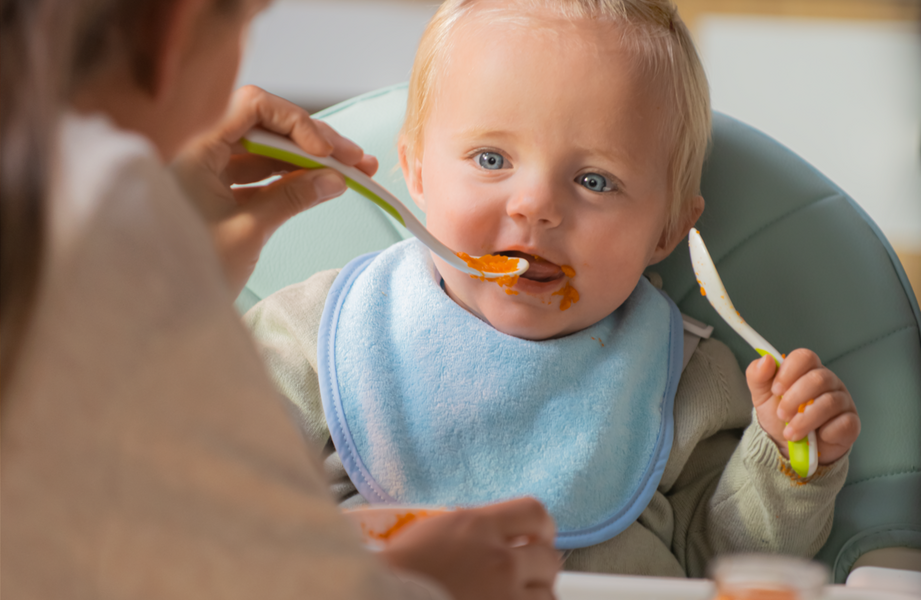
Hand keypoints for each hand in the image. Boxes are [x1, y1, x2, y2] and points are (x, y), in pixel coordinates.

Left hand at [171, 85, 377, 296]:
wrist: (162, 312)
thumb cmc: (191, 271)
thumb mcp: (248, 231)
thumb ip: (292, 199)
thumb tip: (335, 179)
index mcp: (198, 150)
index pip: (252, 108)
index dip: (295, 123)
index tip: (326, 152)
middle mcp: (204, 154)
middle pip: (267, 128)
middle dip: (314, 142)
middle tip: (357, 159)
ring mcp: (213, 175)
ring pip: (270, 153)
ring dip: (311, 161)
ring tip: (353, 172)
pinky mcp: (222, 197)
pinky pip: (263, 177)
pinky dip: (294, 180)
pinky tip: (323, 186)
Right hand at [379, 497, 559, 599]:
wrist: (376, 597)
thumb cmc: (396, 570)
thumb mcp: (431, 532)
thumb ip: (470, 530)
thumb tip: (498, 535)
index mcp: (477, 526)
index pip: (534, 513)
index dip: (542, 528)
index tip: (537, 538)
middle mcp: (498, 560)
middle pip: (549, 557)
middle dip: (538, 567)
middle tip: (524, 576)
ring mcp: (504, 596)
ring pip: (548, 594)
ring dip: (535, 596)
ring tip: (514, 597)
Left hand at [747, 348, 859, 465]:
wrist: (787, 446)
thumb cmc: (778, 416)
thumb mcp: (762, 396)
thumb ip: (758, 375)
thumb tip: (765, 359)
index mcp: (807, 370)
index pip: (805, 357)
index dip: (789, 372)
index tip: (776, 390)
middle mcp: (828, 382)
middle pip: (819, 378)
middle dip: (795, 399)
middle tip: (781, 414)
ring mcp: (842, 401)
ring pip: (830, 402)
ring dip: (805, 420)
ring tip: (790, 433)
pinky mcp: (851, 423)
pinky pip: (845, 422)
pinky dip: (825, 432)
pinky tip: (814, 437)